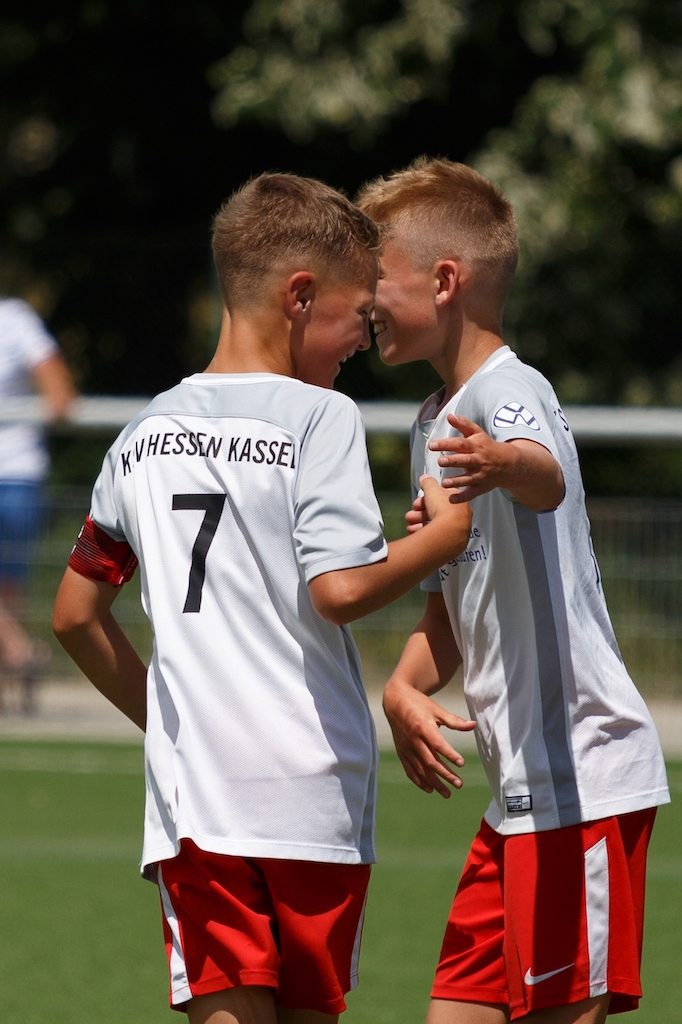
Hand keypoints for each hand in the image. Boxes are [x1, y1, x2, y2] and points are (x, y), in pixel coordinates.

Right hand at [383, 678, 475, 797]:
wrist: (395, 701)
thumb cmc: (419, 704)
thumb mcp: (437, 709)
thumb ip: (455, 721)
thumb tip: (473, 725)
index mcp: (423, 727)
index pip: (438, 745)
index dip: (450, 755)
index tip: (462, 763)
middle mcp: (413, 740)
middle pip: (430, 762)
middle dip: (445, 775)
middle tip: (459, 784)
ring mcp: (406, 748)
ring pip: (421, 770)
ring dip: (434, 783)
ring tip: (447, 793)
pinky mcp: (401, 752)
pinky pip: (410, 770)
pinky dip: (419, 781)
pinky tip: (430, 789)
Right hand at [413, 473, 471, 534]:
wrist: (448, 532)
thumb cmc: (444, 510)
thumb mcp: (433, 490)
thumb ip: (428, 483)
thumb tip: (425, 478)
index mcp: (458, 502)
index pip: (441, 499)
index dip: (427, 500)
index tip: (418, 503)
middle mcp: (459, 517)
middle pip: (435, 513)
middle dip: (420, 513)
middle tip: (411, 514)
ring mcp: (455, 531)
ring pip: (434, 525)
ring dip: (419, 523)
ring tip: (410, 524)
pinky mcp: (450, 543)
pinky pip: (435, 537)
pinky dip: (423, 533)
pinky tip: (414, 532)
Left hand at [429, 414, 513, 501]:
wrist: (508, 464)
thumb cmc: (487, 447)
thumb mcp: (477, 433)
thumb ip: (463, 425)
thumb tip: (449, 416)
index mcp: (475, 446)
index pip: (460, 444)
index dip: (446, 444)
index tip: (432, 445)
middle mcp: (478, 460)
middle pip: (465, 460)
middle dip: (453, 461)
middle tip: (440, 461)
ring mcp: (480, 475)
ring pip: (468, 478)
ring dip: (456, 481)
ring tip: (444, 483)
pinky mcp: (481, 487)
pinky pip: (472, 493)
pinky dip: (463, 498)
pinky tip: (451, 501)